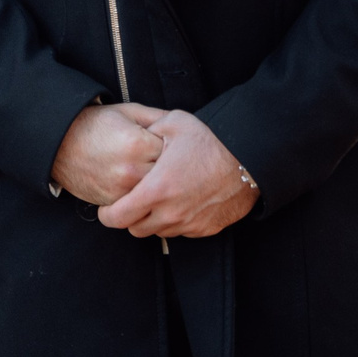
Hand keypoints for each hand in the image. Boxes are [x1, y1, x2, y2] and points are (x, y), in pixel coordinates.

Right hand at [48, 101, 168, 206]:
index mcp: (138, 143)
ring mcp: (122, 189)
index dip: (175, 148)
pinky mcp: (113, 202)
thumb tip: (185, 126)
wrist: (59, 142)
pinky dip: (144, 198)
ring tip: (159, 177)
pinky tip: (143, 187)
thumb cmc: (95, 124)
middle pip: (168, 176)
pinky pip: (139, 204)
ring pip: (156, 194)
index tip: (174, 146)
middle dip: (170, 170)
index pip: (173, 151)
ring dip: (159, 187)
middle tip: (170, 165)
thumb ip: (158, 118)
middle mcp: (132, 169)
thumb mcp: (128, 112)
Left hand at [96, 110, 257, 238]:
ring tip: (157, 199)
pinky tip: (179, 202)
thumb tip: (131, 132)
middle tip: (131, 201)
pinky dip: (174, 222)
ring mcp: (190, 223)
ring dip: (152, 220)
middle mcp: (171, 213)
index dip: (106, 215)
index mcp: (156, 189)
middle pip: (135, 229)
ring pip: (157, 232)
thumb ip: (145, 131)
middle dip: (129, 217)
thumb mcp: (173, 124)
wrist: (251, 160)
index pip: (117, 217)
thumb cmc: (212, 140)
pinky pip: (181, 232)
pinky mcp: (206, 229)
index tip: (106, 208)